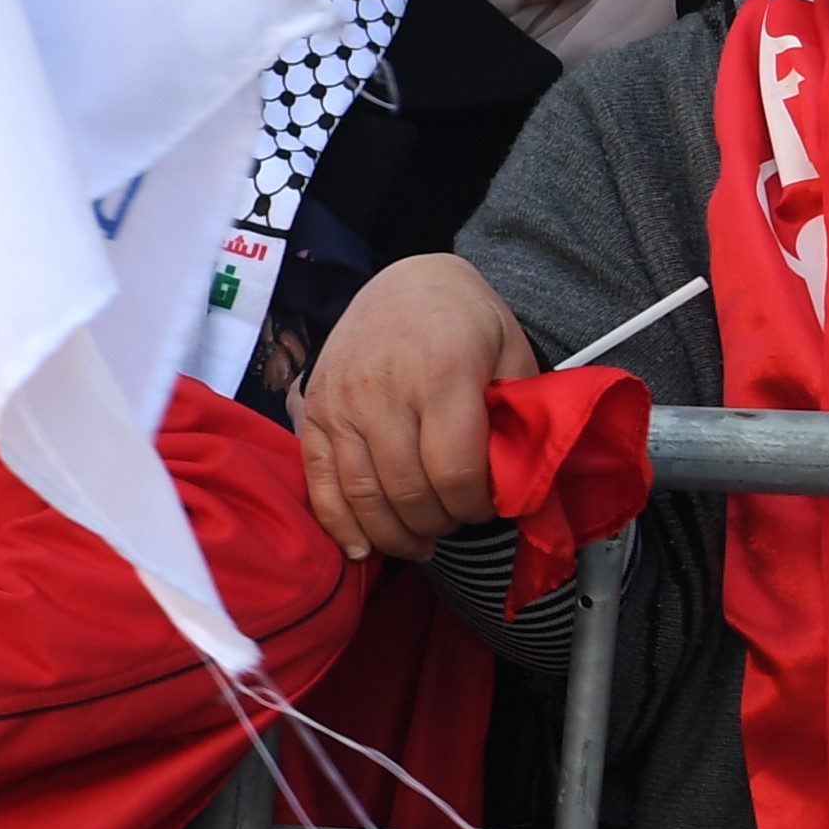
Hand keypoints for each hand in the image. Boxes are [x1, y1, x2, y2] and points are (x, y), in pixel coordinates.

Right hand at [289, 254, 534, 559]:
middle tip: (457, 524)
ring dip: (394, 535)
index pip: (454, 471)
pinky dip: (339, 524)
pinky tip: (364, 548)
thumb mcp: (511, 354)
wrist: (406, 281)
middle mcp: (382, 390)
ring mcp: (340, 402)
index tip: (489, 508)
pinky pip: (318, 481)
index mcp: (441, 374)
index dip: (475, 507)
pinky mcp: (312, 411)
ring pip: (361, 495)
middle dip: (439, 524)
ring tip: (421, 544)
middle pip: (407, 491)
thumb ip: (516, 418)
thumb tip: (515, 487)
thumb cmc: (467, 321)